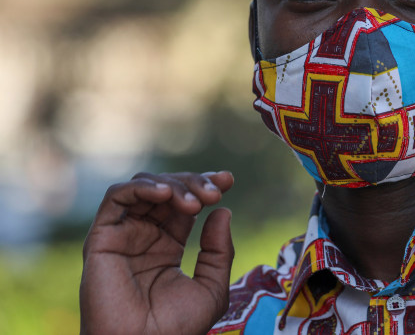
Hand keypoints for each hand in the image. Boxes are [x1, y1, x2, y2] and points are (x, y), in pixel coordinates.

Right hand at [80, 171, 234, 334]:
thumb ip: (219, 251)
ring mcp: (122, 236)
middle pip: (167, 189)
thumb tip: (223, 210)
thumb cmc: (176, 329)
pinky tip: (165, 194)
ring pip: (144, 187)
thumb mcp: (212, 287)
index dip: (204, 185)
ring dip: (173, 184)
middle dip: (193, 183)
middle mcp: (143, 236)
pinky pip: (116, 198)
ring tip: (195, 202)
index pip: (184, 203)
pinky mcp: (102, 238)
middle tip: (214, 194)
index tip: (228, 180)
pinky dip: (141, 187)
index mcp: (166, 245)